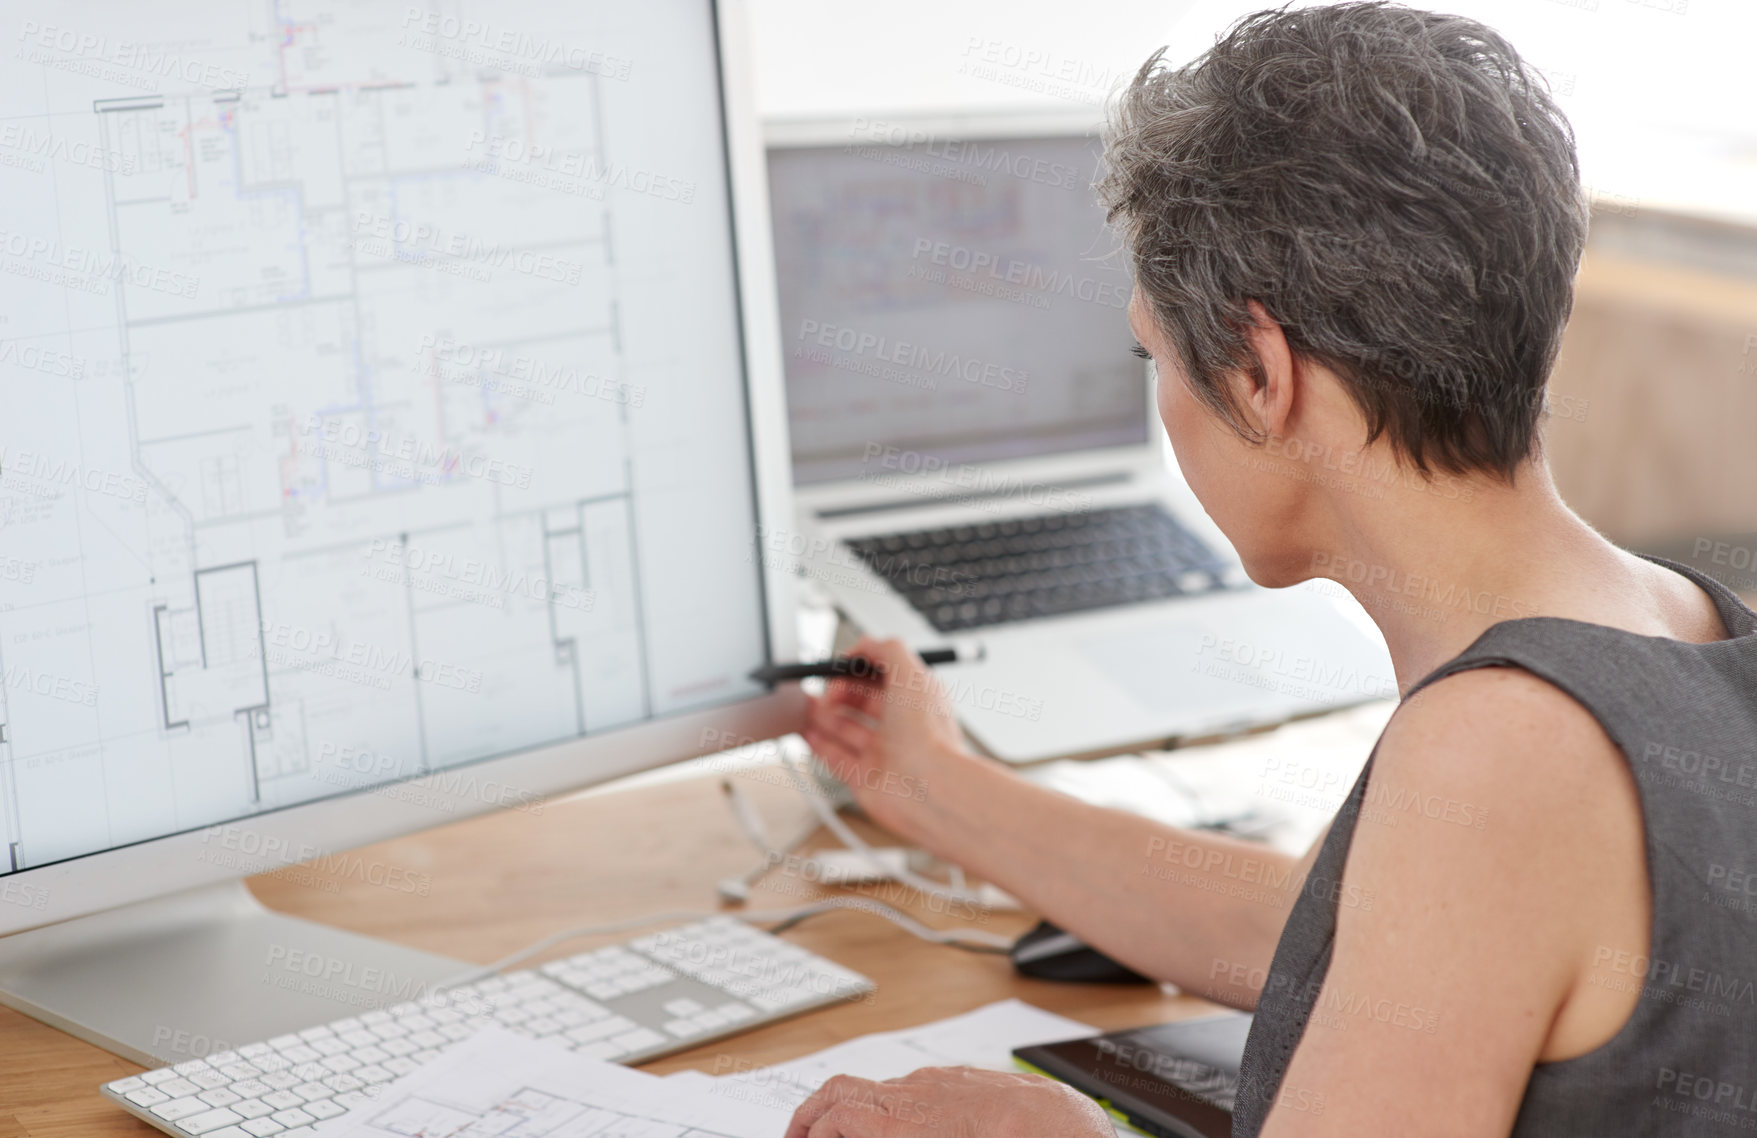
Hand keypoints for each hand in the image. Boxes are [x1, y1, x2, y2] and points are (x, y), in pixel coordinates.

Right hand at [784, 1066, 1113, 1137]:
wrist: (1077, 1130)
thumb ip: (890, 1134)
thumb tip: (847, 1130)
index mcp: (911, 1123)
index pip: (835, 1116)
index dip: (808, 1133)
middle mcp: (921, 1094)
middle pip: (841, 1090)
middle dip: (810, 1116)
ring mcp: (941, 1081)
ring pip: (874, 1087)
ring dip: (847, 1111)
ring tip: (839, 1137)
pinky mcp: (962, 1079)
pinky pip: (910, 1087)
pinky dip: (885, 1107)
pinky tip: (895, 1129)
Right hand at [799, 636, 977, 845]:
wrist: (928, 789)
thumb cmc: (927, 736)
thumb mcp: (911, 673)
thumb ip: (887, 649)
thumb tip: (866, 644)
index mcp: (916, 700)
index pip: (883, 677)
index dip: (859, 669)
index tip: (839, 666)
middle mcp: (901, 727)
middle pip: (863, 703)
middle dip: (838, 693)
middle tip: (822, 690)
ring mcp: (883, 754)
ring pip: (846, 730)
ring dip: (823, 716)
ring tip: (804, 706)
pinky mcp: (866, 779)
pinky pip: (837, 759)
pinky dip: (820, 745)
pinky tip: (806, 732)